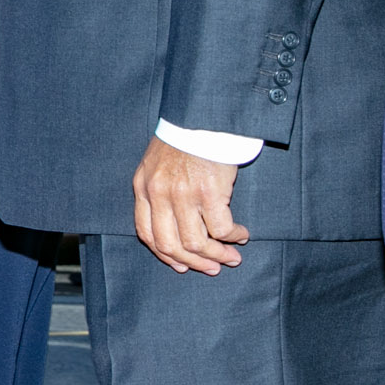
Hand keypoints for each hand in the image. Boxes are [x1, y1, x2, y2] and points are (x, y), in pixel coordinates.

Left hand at [132, 140, 248, 275]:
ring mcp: (183, 195)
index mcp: (142, 188)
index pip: (146, 233)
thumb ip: (158, 191)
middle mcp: (158, 194)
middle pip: (170, 245)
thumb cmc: (184, 138)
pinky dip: (233, 237)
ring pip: (196, 242)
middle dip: (193, 262)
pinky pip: (221, 228)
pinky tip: (242, 235)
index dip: (165, 254)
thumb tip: (173, 223)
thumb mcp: (156, 163)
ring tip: (232, 258)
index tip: (181, 265)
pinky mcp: (209, 193)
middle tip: (212, 268)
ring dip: (217, 255)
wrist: (202, 116)